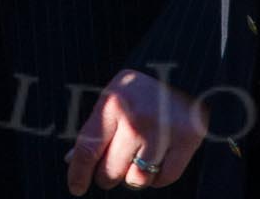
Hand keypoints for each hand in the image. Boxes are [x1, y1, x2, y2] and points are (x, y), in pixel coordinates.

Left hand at [66, 69, 206, 191]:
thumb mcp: (113, 99)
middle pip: (110, 172)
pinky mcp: (187, 139)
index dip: (79, 174)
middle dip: (109, 174)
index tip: (77, 188)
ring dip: (135, 175)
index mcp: (113, 104)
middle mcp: (135, 119)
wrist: (186, 72)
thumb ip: (94, 129)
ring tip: (140, 156)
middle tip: (116, 163)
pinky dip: (159, 175)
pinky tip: (160, 156)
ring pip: (137, 179)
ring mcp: (162, 130)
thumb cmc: (141, 90)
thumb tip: (72, 161)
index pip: (87, 150)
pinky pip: (164, 179)